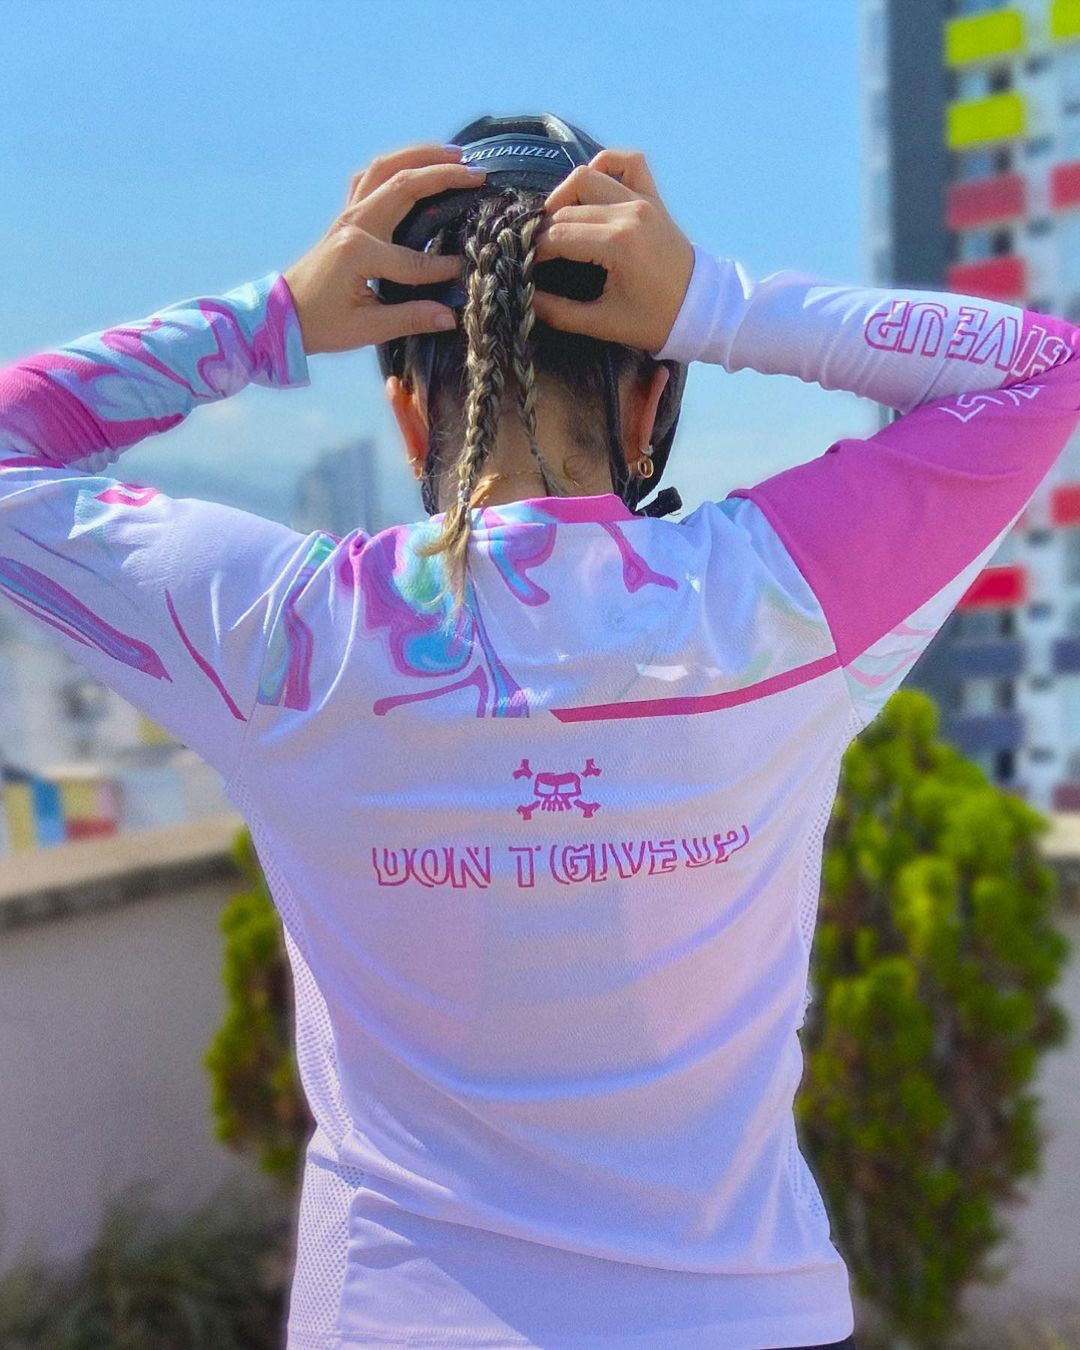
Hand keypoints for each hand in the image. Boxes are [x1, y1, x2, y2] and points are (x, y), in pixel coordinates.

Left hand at [281, 144, 486, 354]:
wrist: (283, 313)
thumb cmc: (322, 324)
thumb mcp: (366, 329)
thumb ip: (409, 319)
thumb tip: (450, 316)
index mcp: (358, 252)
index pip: (414, 261)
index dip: (443, 269)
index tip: (468, 271)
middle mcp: (353, 224)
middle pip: (403, 186)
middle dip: (442, 175)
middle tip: (477, 173)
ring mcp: (347, 214)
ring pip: (384, 168)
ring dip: (419, 155)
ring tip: (453, 153)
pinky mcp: (345, 214)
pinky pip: (369, 177)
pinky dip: (394, 164)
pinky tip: (414, 164)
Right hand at [531, 149, 693, 355]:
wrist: (702, 309)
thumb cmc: (654, 321)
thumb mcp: (603, 324)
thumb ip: (559, 312)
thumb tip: (526, 298)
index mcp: (617, 245)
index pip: (557, 237)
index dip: (534, 252)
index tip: (525, 266)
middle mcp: (628, 213)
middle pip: (566, 209)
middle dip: (543, 229)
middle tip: (534, 251)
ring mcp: (643, 200)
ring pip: (587, 177)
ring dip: (564, 196)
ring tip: (555, 221)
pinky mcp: (653, 197)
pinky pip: (628, 161)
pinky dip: (605, 164)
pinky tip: (591, 186)